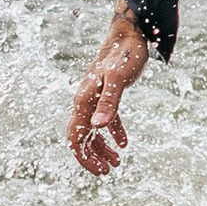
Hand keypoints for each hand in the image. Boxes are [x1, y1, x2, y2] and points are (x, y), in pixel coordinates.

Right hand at [69, 5, 150, 171]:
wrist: (130, 34)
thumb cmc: (125, 54)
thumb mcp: (119, 79)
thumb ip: (109, 103)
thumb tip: (98, 127)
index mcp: (83, 100)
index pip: (76, 137)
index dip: (84, 157)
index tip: (99, 171)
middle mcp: (85, 101)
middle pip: (82, 137)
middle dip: (92, 157)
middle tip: (108, 171)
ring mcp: (95, 98)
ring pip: (93, 130)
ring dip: (102, 148)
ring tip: (116, 162)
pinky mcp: (108, 94)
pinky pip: (106, 119)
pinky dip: (113, 133)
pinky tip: (123, 144)